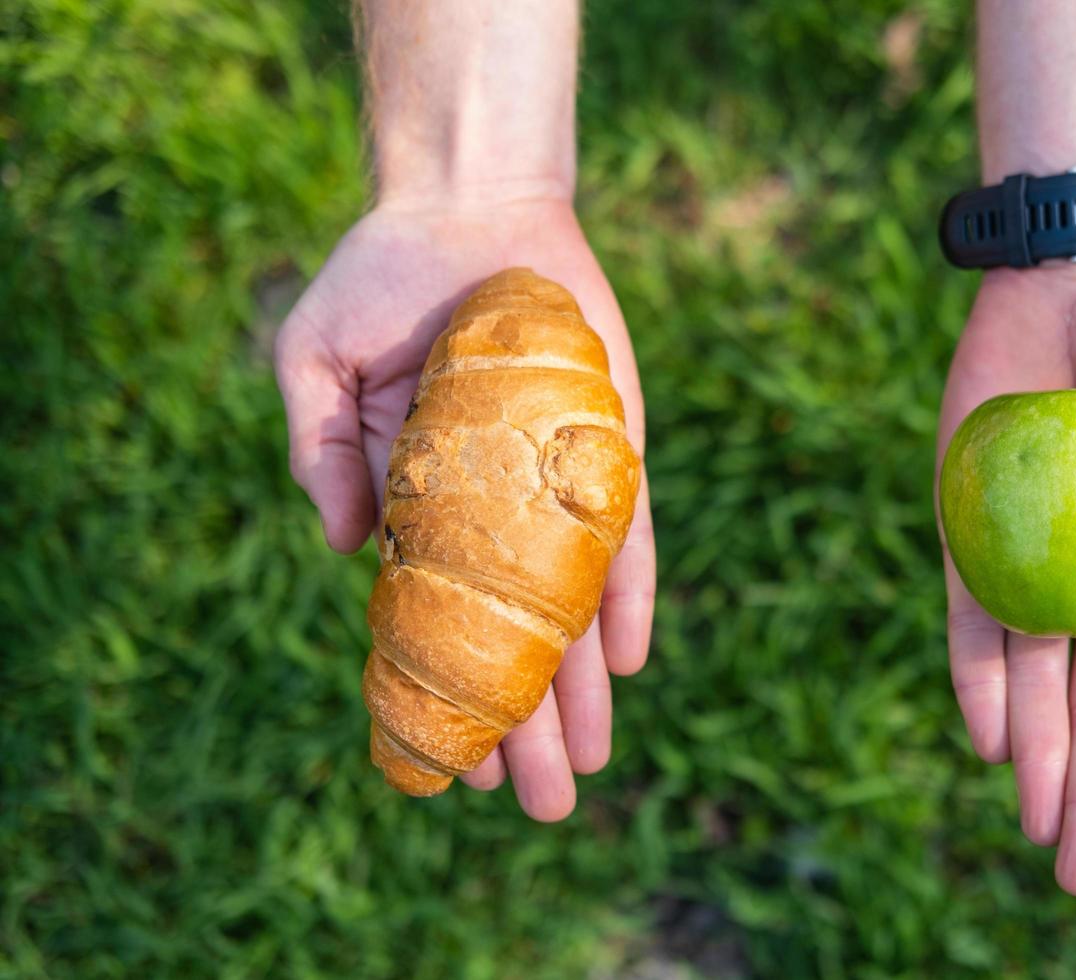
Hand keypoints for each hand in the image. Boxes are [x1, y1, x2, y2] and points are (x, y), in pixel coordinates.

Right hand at [274, 190, 654, 819]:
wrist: (469, 207)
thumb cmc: (380, 278)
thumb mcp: (316, 362)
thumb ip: (320, 454)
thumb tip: (348, 553)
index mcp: (420, 505)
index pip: (437, 626)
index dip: (448, 697)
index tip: (457, 769)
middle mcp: (495, 511)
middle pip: (515, 637)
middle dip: (529, 723)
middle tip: (545, 805)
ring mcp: (556, 484)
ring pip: (573, 606)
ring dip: (582, 688)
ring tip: (592, 765)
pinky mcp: (609, 448)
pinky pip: (627, 534)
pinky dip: (628, 594)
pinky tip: (627, 661)